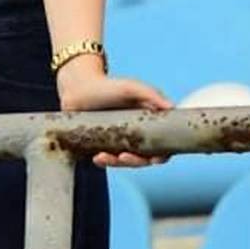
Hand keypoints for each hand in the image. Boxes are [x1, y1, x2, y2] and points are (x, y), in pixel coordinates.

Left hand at [56, 55, 173, 168]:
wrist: (78, 87)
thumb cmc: (107, 85)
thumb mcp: (131, 87)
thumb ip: (151, 95)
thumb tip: (171, 107)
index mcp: (149, 123)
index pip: (162, 145)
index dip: (162, 155)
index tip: (155, 159)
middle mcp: (137, 134)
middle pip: (144, 158)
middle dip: (135, 161)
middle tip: (123, 156)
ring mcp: (121, 141)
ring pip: (126, 161)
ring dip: (117, 163)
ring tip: (103, 156)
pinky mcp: (105, 145)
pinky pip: (109, 159)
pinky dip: (104, 161)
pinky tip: (96, 157)